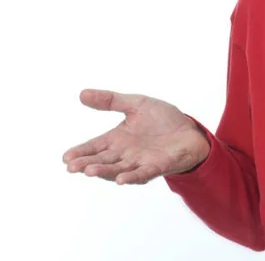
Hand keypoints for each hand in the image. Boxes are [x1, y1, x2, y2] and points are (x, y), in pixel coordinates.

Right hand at [62, 89, 209, 184]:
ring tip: (90, 171)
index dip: (81, 152)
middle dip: (86, 164)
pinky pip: (143, 173)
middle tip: (72, 167)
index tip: (65, 157)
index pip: (94, 147)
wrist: (190, 130)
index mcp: (118, 139)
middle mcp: (125, 154)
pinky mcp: (158, 166)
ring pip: (118, 169)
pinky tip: (121, 179)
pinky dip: (132, 177)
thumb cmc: (162, 120)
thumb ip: (111, 100)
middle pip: (102, 161)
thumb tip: (81, 94)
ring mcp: (141, 162)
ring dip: (105, 171)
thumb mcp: (136, 104)